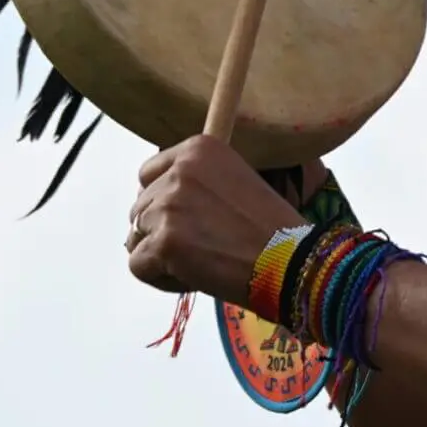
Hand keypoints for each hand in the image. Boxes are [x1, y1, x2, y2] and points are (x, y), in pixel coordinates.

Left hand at [126, 136, 306, 305]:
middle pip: (140, 207)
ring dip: (161, 254)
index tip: (188, 220)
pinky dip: (160, 278)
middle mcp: (179, 171)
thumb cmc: (270, 228)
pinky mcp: (163, 242)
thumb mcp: (235, 181)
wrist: (291, 259)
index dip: (162, 201)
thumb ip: (196, 183)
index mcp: (199, 148)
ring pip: (136, 237)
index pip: (148, 174)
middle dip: (162, 231)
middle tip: (202, 246)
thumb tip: (154, 206)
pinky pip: (138, 265)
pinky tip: (194, 277)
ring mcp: (168, 205)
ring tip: (200, 261)